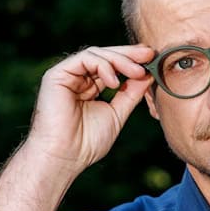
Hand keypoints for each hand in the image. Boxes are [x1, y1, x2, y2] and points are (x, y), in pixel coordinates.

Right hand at [28, 44, 154, 170]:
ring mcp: (67, 75)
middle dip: (129, 54)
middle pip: (105, 56)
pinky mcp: (57, 75)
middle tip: (149, 54)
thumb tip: (148, 74)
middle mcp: (77, 78)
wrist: (65, 156)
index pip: (112, 66)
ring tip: (137, 72)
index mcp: (90, 87)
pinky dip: (103, 66)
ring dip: (120, 60)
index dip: (132, 61)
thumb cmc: (87, 142)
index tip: (152, 58)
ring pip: (96, 54)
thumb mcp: (117, 113)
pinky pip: (84, 59)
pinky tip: (114, 83)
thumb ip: (131, 93)